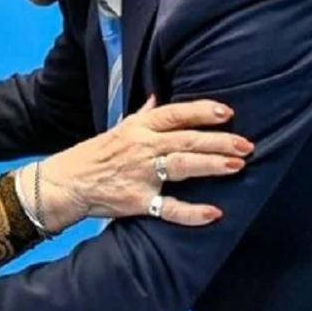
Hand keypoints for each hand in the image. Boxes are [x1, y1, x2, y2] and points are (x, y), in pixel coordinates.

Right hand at [31, 97, 251, 230]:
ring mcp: (139, 175)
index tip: (227, 112)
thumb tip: (157, 97)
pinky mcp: (137, 202)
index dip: (200, 112)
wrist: (64, 184)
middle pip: (185, 140)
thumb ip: (142, 115)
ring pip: (181, 167)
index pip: (174, 114)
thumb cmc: (92, 156)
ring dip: (211, 166)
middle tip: (246, 144)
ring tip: (237, 166)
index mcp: (137, 128)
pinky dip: (191, 212)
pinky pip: (168, 208)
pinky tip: (213, 213)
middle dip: (218, 141)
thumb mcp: (116, 129)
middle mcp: (140, 148)